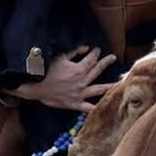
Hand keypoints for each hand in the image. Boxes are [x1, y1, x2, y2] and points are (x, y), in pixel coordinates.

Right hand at [2, 46, 116, 111]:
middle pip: (98, 71)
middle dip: (106, 63)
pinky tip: (104, 107)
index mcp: (79, 69)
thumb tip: (86, 48)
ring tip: (119, 83)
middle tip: (113, 58)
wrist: (36, 87)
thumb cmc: (47, 71)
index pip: (92, 59)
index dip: (96, 53)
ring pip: (99, 89)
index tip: (98, 50)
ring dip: (109, 85)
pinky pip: (88, 107)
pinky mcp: (75, 104)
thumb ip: (75, 52)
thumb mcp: (60, 57)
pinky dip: (95, 107)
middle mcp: (82, 82)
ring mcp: (80, 94)